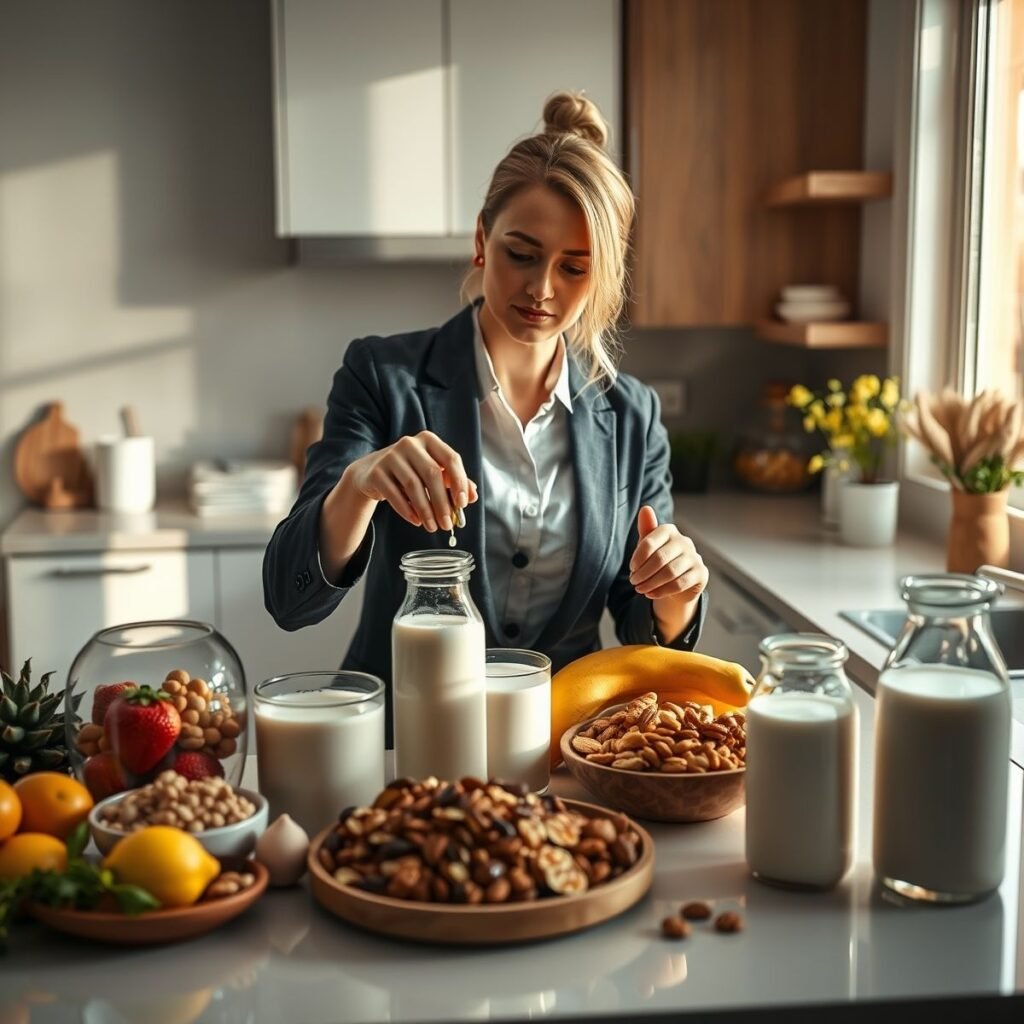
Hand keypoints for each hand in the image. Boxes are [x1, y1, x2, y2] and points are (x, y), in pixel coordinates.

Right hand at [344, 431, 477, 531]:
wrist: (371, 472)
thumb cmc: (409, 472)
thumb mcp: (432, 473)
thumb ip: (453, 481)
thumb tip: (472, 495)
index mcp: (429, 440)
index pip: (451, 458)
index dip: (460, 481)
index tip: (463, 504)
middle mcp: (410, 444)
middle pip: (432, 474)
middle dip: (442, 502)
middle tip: (448, 524)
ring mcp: (391, 456)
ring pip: (414, 486)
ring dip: (426, 510)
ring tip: (433, 526)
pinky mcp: (377, 472)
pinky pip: (395, 494)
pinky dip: (408, 510)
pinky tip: (417, 521)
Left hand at [628, 505, 707, 601]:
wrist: (676, 582)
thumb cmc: (658, 560)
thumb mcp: (648, 546)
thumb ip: (646, 529)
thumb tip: (645, 508)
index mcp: (669, 530)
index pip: (650, 541)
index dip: (638, 557)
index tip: (631, 569)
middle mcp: (684, 541)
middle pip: (660, 558)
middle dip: (643, 573)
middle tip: (633, 582)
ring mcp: (695, 557)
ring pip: (670, 572)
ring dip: (651, 583)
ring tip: (640, 589)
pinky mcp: (701, 573)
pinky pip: (679, 583)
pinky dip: (662, 591)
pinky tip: (651, 594)